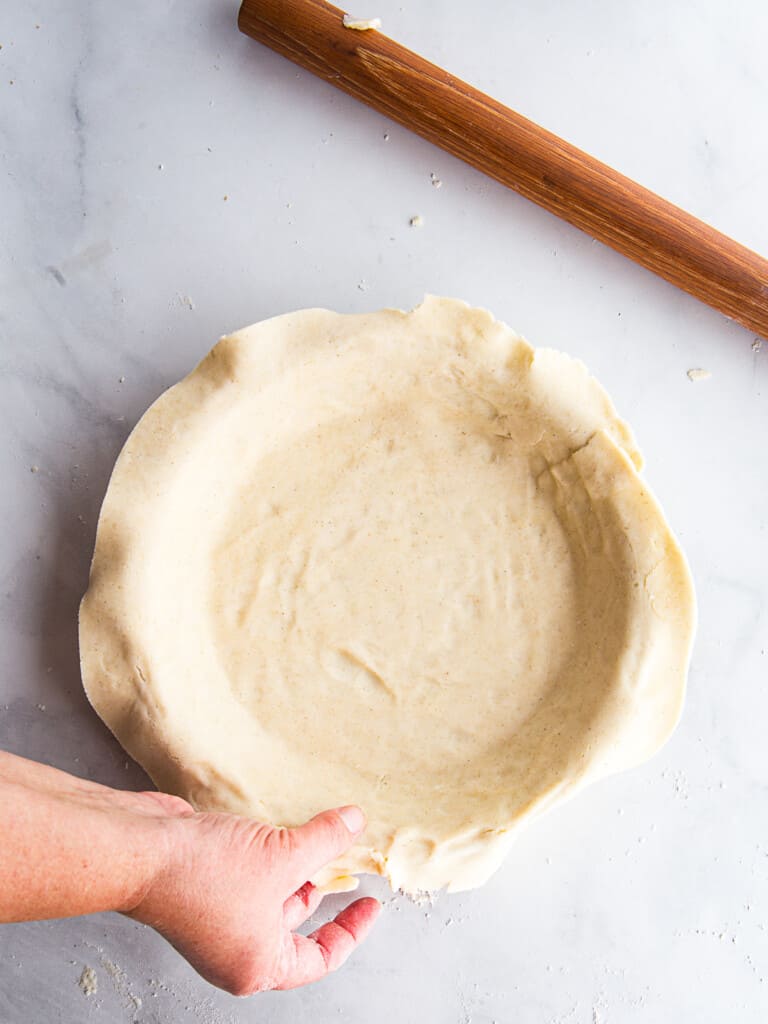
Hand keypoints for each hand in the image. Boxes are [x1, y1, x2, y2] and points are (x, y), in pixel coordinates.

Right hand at [128, 801, 380, 993]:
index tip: (371, 904)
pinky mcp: (202, 886)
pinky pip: (247, 874)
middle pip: (293, 922)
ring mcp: (216, 918)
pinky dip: (267, 852)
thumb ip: (324, 842)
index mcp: (257, 964)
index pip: (319, 958)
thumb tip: (354, 823)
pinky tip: (281, 823)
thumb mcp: (281, 857)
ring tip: (317, 831)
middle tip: (345, 854)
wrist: (138, 851)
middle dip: (321, 885)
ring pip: (269, 893)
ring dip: (293, 864)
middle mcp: (235, 949)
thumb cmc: (204, 874)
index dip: (351, 930)